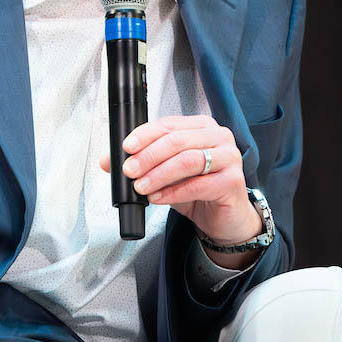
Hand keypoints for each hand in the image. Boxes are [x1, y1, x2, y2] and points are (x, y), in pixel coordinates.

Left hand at [98, 114, 261, 249]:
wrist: (223, 217)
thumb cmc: (198, 189)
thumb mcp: (164, 173)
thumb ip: (140, 164)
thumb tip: (109, 161)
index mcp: (200, 126)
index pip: (168, 124)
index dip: (144, 135)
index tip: (126, 148)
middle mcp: (218, 137)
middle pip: (176, 141)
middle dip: (148, 156)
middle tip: (129, 170)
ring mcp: (229, 157)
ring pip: (187, 160)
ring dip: (158, 174)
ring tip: (141, 187)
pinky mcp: (232, 181)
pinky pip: (198, 184)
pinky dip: (173, 192)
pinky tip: (158, 197)